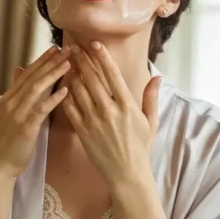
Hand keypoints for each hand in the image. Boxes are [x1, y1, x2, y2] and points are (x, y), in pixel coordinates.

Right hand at [0, 45, 70, 180]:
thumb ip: (19, 91)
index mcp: (10, 97)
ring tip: (69, 63)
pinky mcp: (25, 127)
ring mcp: (17, 113)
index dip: (42, 59)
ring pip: (37, 88)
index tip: (57, 48)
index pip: (28, 73)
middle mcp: (12, 102)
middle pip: (34, 76)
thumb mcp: (13, 111)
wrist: (1, 163)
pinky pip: (41, 109)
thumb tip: (20, 69)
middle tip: (68, 49)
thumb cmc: (11, 139)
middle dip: (51, 62)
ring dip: (54, 74)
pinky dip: (53, 98)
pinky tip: (65, 90)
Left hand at [63, 42, 161, 192]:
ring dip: (72, 74)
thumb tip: (157, 76)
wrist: (126, 173)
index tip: (95, 44)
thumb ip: (151, 97)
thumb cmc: (141, 147)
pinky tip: (62, 85)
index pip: (113, 75)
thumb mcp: (151, 121)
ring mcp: (94, 121)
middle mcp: (109, 111)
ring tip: (66, 61)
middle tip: (74, 47)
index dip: (102, 58)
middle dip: (82, 61)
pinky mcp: (82, 131)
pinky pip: (70, 108)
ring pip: (78, 91)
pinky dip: (65, 95)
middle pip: (92, 79)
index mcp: (127, 106)